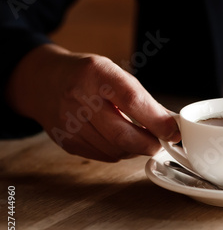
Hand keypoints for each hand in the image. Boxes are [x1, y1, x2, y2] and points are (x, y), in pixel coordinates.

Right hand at [6, 44, 179, 161]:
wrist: (42, 81)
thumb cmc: (86, 76)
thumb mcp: (115, 74)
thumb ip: (142, 98)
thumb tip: (170, 124)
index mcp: (97, 74)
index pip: (132, 100)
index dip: (157, 120)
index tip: (173, 132)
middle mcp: (79, 98)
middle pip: (123, 135)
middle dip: (150, 144)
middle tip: (161, 142)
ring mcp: (69, 123)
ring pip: (115, 150)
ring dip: (135, 149)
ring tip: (140, 138)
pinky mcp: (67, 142)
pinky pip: (103, 156)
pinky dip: (119, 152)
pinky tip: (119, 139)